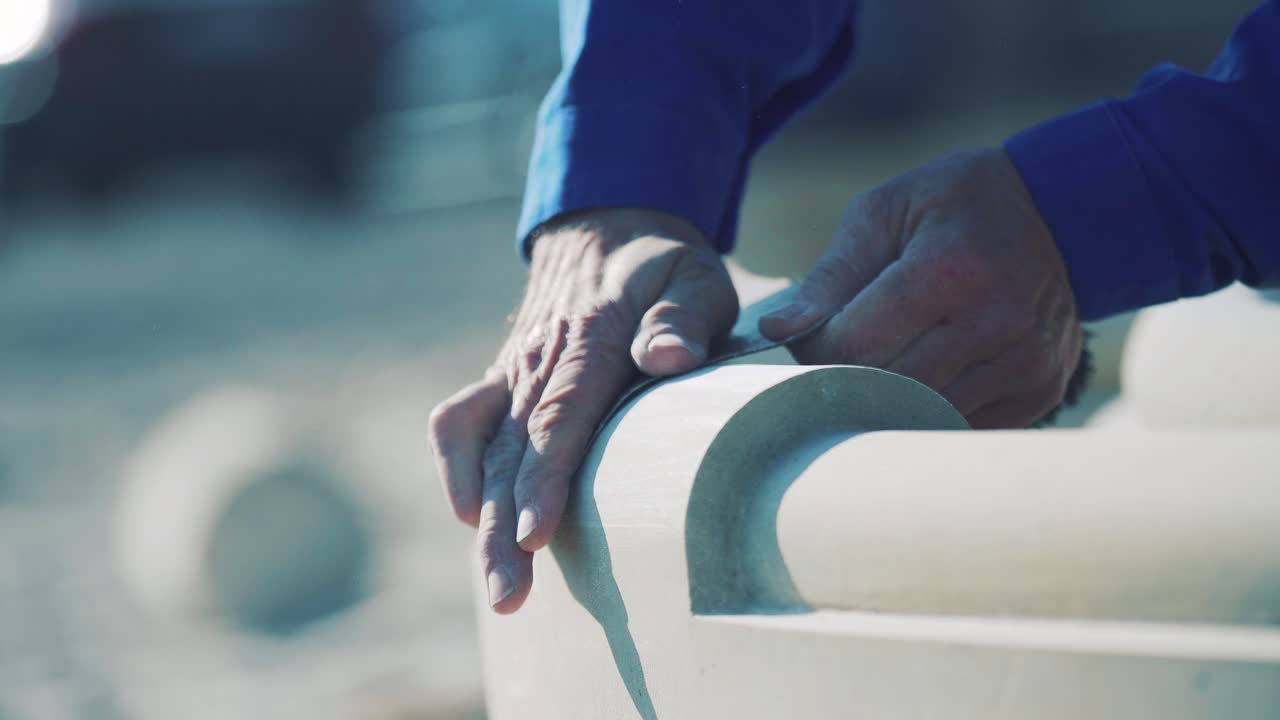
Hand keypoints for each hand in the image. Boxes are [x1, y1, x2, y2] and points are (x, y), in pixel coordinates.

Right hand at [429, 208, 736, 612]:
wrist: (605, 226)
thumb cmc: (662, 264)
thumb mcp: (692, 274)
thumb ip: (682, 316)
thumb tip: (667, 360)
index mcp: (588, 334)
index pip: (561, 414)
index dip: (543, 478)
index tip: (535, 535)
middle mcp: (539, 357)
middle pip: (511, 449)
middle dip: (503, 528)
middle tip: (508, 595)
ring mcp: (512, 369)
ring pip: (481, 447)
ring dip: (480, 516)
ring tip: (498, 585)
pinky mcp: (500, 379)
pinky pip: (459, 422)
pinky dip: (456, 469)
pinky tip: (470, 516)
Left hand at [760, 148, 1082, 427]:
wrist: (1064, 210)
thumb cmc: (955, 204)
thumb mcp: (884, 213)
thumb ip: (829, 277)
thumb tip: (774, 331)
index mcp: (949, 270)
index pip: (856, 349)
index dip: (816, 353)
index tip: (812, 339)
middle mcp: (995, 321)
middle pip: (889, 390)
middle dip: (846, 382)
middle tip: (835, 359)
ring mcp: (1025, 362)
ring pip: (925, 416)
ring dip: (887, 402)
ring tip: (878, 367)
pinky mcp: (1041, 390)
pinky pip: (964, 426)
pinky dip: (931, 412)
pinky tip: (924, 378)